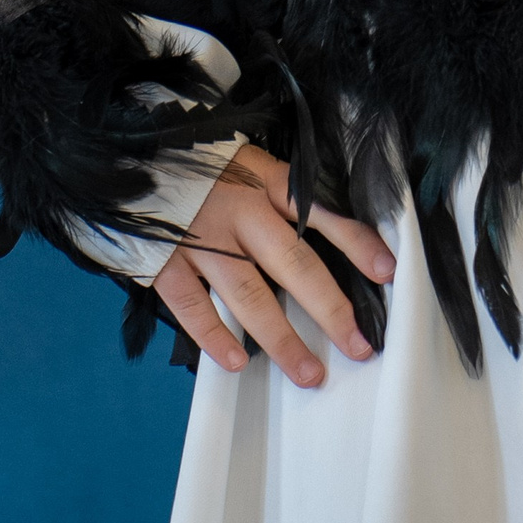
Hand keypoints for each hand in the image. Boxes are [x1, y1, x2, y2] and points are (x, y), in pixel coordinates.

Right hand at [153, 142, 395, 387]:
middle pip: (293, 264)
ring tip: (308, 373)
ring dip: (281, 339)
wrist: (135, 148)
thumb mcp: (252, 162)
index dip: (356, 243)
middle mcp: (240, 210)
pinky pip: (192, 304)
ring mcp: (202, 237)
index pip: (321, 212)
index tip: (387, 273)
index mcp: (266, 181)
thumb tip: (331, 233)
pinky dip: (214, 335)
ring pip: (249, 294)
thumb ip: (284, 195)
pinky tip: (237, 362)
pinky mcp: (165, 259)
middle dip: (330, 310)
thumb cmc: (205, 164)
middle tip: (359, 347)